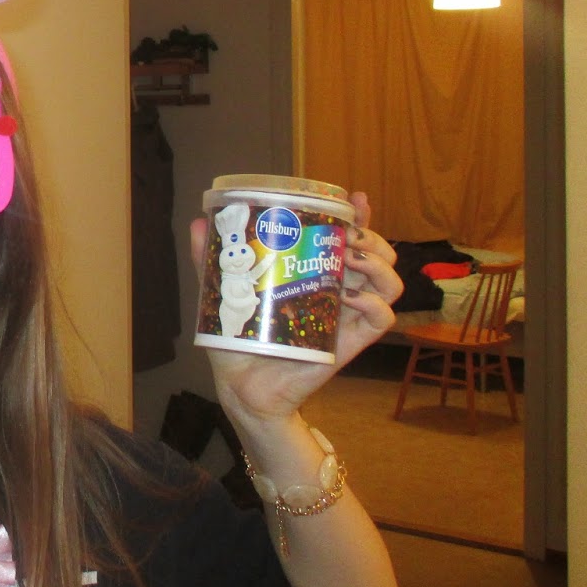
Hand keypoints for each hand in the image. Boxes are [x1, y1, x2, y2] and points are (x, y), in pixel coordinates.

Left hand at [192, 191, 401, 425]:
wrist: (240, 386)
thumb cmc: (237, 340)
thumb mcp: (223, 293)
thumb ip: (210, 261)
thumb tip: (198, 224)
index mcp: (314, 276)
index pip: (347, 240)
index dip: (358, 217)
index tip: (354, 199)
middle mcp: (337, 293)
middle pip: (378, 255)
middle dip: (371, 237)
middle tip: (347, 233)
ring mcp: (346, 318)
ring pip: (389, 283)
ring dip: (378, 264)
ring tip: (352, 258)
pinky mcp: (349, 344)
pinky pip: (381, 319)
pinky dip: (374, 303)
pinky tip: (350, 296)